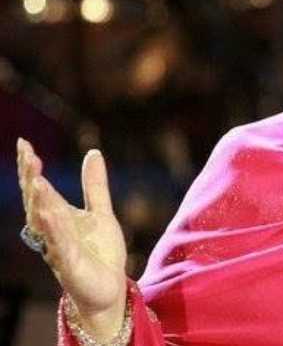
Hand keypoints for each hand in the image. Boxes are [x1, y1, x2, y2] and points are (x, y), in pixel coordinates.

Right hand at [17, 138, 127, 339]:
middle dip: (31, 179)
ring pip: (43, 223)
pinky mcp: (69, 264)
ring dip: (39, 202)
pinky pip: (59, 245)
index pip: (40, 189)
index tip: (24, 143)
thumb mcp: (101, 212)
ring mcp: (58, 248)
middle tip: (29, 155)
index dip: (31, 168)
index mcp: (58, 217)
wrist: (110, 288)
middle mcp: (52, 231)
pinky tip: (50, 213)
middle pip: (37, 202)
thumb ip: (95, 185)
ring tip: (36, 179)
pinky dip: (54, 229)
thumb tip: (93, 152)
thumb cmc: (100, 252)